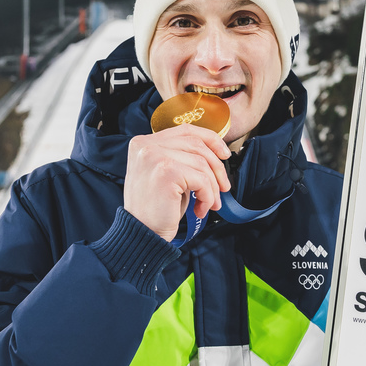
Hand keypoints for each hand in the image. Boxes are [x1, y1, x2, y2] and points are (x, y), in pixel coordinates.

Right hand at [124, 124, 231, 240]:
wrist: (142, 234)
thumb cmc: (155, 209)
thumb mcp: (166, 175)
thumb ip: (181, 157)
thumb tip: (216, 153)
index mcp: (144, 143)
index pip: (185, 130)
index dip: (210, 140)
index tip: (224, 154)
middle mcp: (146, 146)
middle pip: (197, 145)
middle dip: (217, 167)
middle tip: (223, 188)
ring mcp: (155, 157)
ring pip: (202, 163)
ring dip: (212, 187)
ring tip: (208, 203)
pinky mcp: (166, 172)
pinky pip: (201, 180)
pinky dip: (207, 196)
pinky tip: (200, 209)